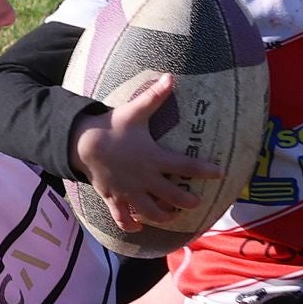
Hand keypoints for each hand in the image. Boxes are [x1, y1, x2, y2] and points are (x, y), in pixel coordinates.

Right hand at [70, 75, 220, 231]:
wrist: (82, 143)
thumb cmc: (112, 126)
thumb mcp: (135, 111)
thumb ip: (155, 96)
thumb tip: (170, 76)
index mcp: (153, 157)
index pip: (185, 165)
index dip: (205, 170)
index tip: (220, 173)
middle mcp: (144, 178)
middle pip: (172, 196)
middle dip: (188, 201)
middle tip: (196, 202)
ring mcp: (129, 191)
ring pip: (151, 212)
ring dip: (164, 216)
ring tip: (172, 215)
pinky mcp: (114, 198)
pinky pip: (123, 219)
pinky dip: (131, 225)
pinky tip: (139, 228)